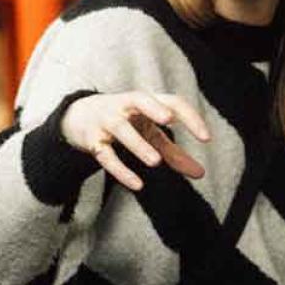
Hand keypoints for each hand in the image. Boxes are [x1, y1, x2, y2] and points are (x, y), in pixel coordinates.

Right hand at [60, 90, 210, 191]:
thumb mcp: (150, 133)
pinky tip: (137, 184)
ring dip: (138, 144)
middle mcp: (125, 106)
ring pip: (120, 129)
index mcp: (145, 102)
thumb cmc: (125, 122)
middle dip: (153, 108)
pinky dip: (121, 170)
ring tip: (156, 161)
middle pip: (139, 99)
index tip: (206, 138)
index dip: (190, 117)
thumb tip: (200, 174)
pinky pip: (105, 154)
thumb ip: (174, 153)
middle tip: (169, 119)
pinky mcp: (92, 140)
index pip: (171, 102)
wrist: (78, 117)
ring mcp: (107, 121)